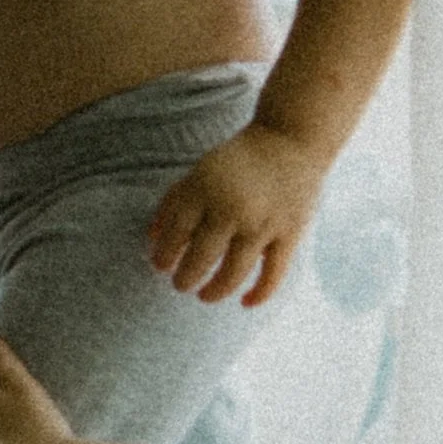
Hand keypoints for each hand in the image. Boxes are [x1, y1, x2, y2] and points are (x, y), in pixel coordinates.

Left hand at [145, 122, 324, 307]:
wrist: (290, 140)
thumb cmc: (238, 161)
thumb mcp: (200, 171)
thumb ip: (174, 201)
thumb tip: (151, 238)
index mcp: (204, 188)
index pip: (175, 233)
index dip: (164, 255)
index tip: (161, 266)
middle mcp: (231, 207)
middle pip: (200, 257)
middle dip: (185, 278)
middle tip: (180, 285)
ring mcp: (262, 223)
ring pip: (233, 273)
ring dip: (214, 291)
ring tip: (204, 295)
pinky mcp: (289, 234)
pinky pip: (273, 274)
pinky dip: (259, 294)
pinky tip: (244, 303)